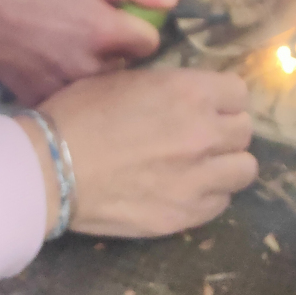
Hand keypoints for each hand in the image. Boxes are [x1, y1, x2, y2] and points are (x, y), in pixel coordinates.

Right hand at [0, 0, 180, 104]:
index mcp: (105, 32)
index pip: (151, 43)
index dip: (142, 29)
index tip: (128, 21)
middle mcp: (89, 68)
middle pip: (127, 70)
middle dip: (121, 55)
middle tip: (101, 36)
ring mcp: (62, 89)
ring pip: (100, 89)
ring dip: (97, 74)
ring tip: (77, 51)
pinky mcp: (37, 99)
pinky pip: (68, 101)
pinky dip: (68, 88)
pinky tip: (55, 67)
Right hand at [16, 67, 257, 236]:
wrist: (51, 167)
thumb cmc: (82, 112)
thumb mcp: (130, 78)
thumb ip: (172, 86)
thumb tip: (189, 94)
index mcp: (192, 92)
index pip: (239, 93)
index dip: (223, 98)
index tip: (208, 104)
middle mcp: (204, 134)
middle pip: (244, 131)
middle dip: (226, 129)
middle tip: (202, 133)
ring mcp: (197, 179)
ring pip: (244, 170)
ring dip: (226, 164)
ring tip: (202, 164)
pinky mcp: (184, 215)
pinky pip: (220, 203)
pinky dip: (210, 194)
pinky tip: (186, 188)